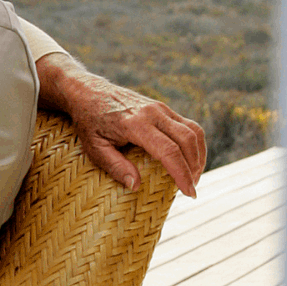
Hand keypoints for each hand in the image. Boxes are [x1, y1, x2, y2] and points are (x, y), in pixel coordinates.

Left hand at [36, 53, 206, 196]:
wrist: (88, 92)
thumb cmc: (89, 122)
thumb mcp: (94, 147)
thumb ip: (114, 166)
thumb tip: (136, 185)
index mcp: (135, 123)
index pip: (168, 151)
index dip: (182, 173)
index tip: (189, 193)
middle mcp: (153, 112)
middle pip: (187, 140)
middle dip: (194, 167)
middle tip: (190, 189)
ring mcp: (160, 108)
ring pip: (193, 131)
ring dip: (198, 155)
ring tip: (192, 177)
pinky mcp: (163, 108)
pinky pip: (188, 125)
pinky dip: (194, 144)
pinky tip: (188, 160)